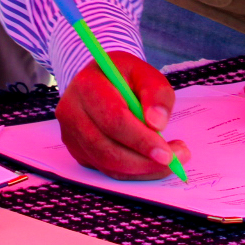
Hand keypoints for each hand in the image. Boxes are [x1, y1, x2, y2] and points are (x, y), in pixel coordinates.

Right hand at [57, 53, 192, 180]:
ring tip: (168, 160)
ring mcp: (70, 134)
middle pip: (107, 148)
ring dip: (140, 169)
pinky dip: (131, 172)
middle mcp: (71, 112)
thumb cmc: (123, 75)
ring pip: (106, 163)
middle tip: (174, 160)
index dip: (141, 140)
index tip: (167, 153)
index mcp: (87, 86)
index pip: (113, 120)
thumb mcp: (144, 73)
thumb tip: (157, 124)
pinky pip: (105, 169)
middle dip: (143, 161)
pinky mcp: (76, 150)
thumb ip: (156, 93)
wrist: (99, 78)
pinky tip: (150, 161)